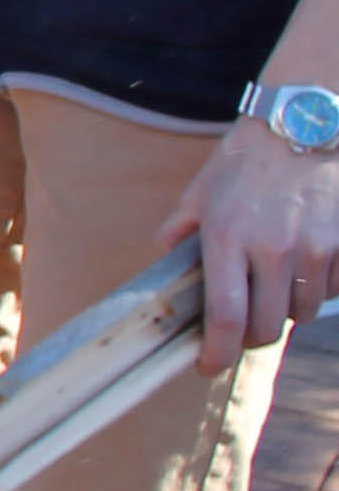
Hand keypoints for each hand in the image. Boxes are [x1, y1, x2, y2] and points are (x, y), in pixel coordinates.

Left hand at [163, 118, 338, 372]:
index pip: (225, 316)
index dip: (217, 353)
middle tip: (242, 331)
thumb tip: (167, 254)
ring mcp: (313, 249)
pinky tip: (303, 268)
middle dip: (252, 339)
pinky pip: (330, 291)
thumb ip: (183, 226)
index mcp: (226, 237)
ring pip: (301, 313)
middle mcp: (271, 249)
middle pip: (267, 328)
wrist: (307, 124)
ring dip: (285, 311)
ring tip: (273, 287)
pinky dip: (316, 291)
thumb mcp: (204, 189)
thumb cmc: (249, 157)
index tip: (207, 366)